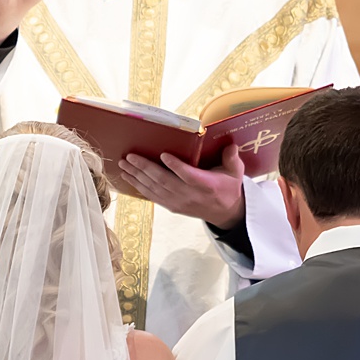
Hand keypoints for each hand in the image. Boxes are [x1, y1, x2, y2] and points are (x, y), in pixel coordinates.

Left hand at [119, 142, 246, 228]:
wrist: (225, 213)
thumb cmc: (228, 188)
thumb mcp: (235, 173)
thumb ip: (232, 159)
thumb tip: (231, 145)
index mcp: (207, 186)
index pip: (189, 176)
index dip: (176, 167)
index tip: (164, 155)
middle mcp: (190, 195)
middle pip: (165, 182)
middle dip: (145, 168)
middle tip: (131, 156)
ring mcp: (179, 202)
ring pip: (155, 189)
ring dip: (137, 176)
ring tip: (124, 164)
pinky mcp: (172, 206)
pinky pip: (152, 196)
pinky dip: (139, 187)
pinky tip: (128, 177)